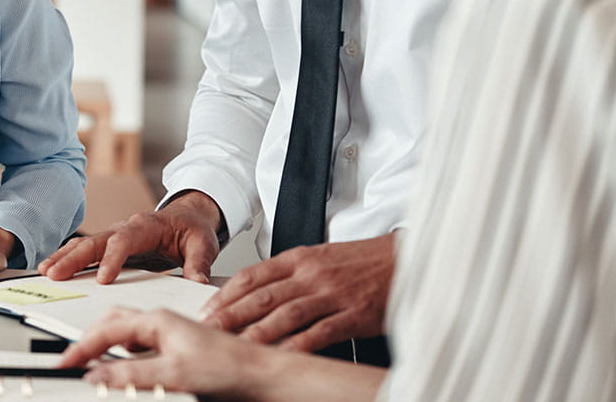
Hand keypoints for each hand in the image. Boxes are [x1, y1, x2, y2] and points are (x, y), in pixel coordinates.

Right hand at [38, 190, 222, 284]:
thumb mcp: (203, 244)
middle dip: (74, 257)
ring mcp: (115, 235)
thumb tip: (197, 282)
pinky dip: (68, 257)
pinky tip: (53, 268)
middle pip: (95, 241)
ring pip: (85, 244)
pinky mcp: (110, 244)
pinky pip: (85, 249)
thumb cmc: (193, 229)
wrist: (189, 216)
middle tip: (56, 274)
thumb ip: (199, 264)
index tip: (103, 278)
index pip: (125, 240)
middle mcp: (126, 227)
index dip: (112, 258)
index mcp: (147, 225)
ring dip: (64, 257)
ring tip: (46, 271)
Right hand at [54, 306, 271, 395]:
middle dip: (88, 339)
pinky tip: (124, 367)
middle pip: (111, 324)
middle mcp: (161, 322)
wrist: (260, 373)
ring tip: (91, 362)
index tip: (65, 362)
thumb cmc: (229, 366)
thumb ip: (133, 375)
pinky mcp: (176, 346)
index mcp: (157, 320)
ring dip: (104, 345)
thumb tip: (98, 377)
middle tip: (73, 359)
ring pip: (125, 333)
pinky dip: (122, 354)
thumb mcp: (175, 373)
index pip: (106, 331)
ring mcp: (169, 333)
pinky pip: (139, 345)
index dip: (82, 348)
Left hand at [200, 233, 394, 351]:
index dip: (227, 294)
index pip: (253, 275)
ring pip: (286, 315)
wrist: (407, 258)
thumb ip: (291, 273)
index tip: (208, 309)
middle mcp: (312, 274)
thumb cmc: (363, 261)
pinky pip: (320, 332)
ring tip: (237, 348)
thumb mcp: (321, 257)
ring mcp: (333, 294)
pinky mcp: (354, 315)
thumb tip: (258, 292)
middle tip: (209, 332)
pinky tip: (282, 357)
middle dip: (231, 316)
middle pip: (262, 296)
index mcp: (301, 258)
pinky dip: (299, 346)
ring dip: (258, 333)